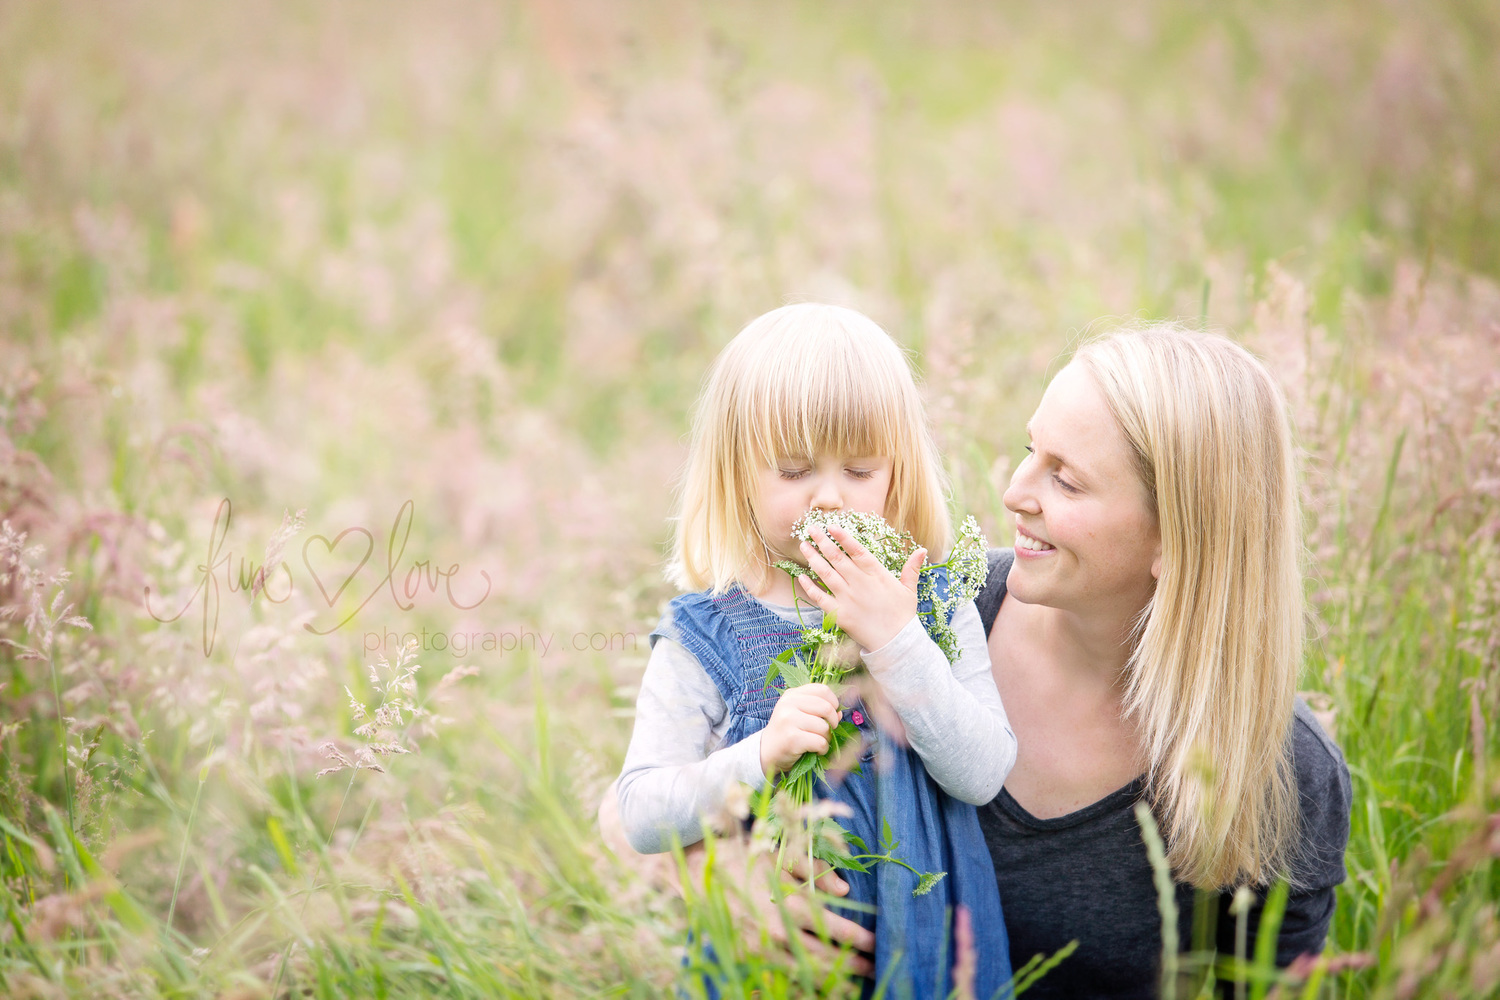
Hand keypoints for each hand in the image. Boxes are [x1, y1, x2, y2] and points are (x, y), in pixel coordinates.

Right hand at [708, 833, 874, 978]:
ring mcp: (761, 950)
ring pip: (804, 972)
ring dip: (830, 978)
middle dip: (852, 964)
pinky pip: (781, 976)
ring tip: (851, 982)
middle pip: (825, 957)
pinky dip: (802, 982)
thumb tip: (845, 892)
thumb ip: (816, 872)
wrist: (696, 873)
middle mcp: (777, 932)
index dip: (860, 939)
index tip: (877, 943)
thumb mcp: (781, 857)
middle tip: (872, 967)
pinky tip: (816, 983)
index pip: (837, 929)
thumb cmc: (743, 859)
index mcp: (788, 904)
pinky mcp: (748, 958)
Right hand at [761, 683, 841, 774]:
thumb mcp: (799, 715)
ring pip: (824, 727)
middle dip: (833, 722)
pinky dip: (823, 749)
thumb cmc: (787, 732)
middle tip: (829, 730)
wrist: (766, 752)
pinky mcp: (792, 738)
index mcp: (792, 695)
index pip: (822, 690)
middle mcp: (788, 704)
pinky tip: (816, 751)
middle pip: (826, 708)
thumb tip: (840, 713)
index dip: (833, 702)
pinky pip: (820, 742)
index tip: (832, 713)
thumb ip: (818, 710)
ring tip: (819, 742)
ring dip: (827, 738)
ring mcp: (789, 720)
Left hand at [797, 523, 923, 652]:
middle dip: (822, 541)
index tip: (831, 525)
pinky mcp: (839, 614)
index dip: (843, 537)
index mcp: (876, 574)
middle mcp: (859, 583)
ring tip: (803, 545)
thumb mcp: (909, 589)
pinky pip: (819, 597)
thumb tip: (923, 550)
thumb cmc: (903, 615)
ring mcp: (847, 598)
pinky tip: (801, 576)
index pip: (856, 550)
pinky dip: (809, 587)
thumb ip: (911, 568)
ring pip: (825, 573)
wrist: (896, 643)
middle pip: (836, 558)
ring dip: (812, 558)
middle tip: (810, 528)